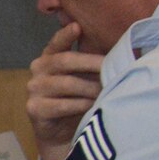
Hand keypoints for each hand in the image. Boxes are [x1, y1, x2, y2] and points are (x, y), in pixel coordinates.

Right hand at [28, 22, 103, 159]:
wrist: (63, 132)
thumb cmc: (79, 98)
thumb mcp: (87, 77)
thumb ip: (95, 63)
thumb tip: (125, 51)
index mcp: (51, 57)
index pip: (57, 43)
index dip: (66, 35)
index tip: (77, 27)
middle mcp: (38, 69)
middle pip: (65, 61)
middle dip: (92, 64)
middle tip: (112, 68)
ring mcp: (33, 89)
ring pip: (66, 84)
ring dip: (90, 88)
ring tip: (106, 91)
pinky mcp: (34, 109)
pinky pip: (62, 105)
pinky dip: (81, 105)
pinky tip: (93, 105)